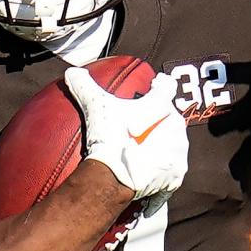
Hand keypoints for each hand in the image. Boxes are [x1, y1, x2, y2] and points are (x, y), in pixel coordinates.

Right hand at [64, 67, 188, 210]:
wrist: (114, 177)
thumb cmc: (110, 139)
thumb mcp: (95, 106)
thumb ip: (84, 86)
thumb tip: (73, 73)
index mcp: (162, 107)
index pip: (166, 88)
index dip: (160, 85)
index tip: (157, 84)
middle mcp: (176, 129)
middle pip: (170, 119)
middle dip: (158, 120)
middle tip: (141, 125)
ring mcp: (177, 154)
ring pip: (173, 145)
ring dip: (161, 145)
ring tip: (144, 149)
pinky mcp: (174, 176)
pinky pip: (170, 173)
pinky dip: (160, 173)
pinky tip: (148, 174)